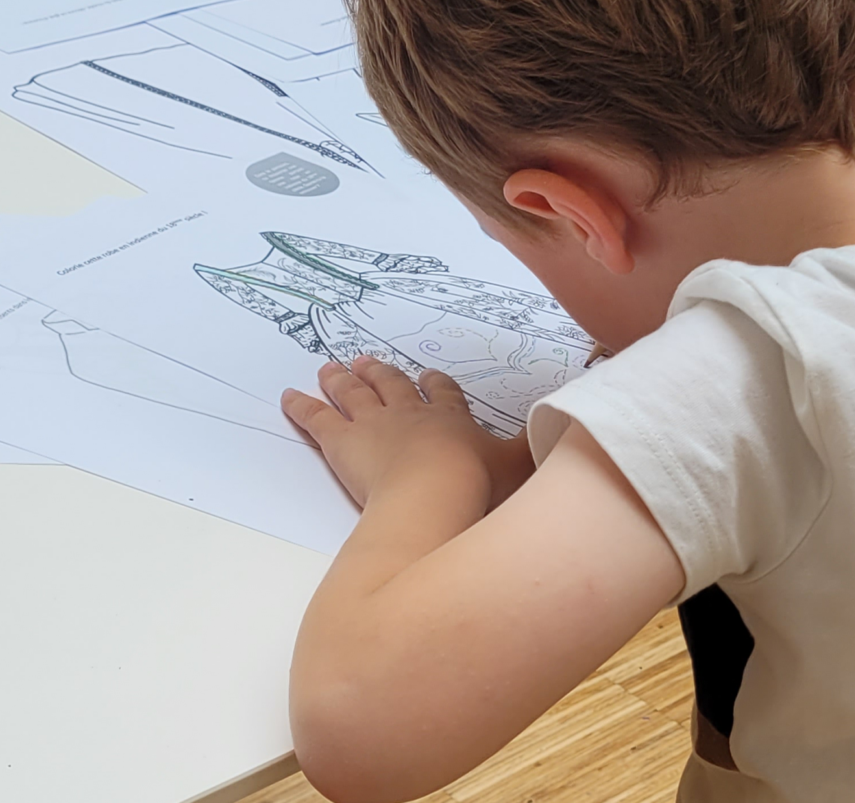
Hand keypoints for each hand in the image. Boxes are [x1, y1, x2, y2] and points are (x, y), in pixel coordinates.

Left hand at [282, 356, 533, 508]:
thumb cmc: (478, 484)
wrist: (435, 493)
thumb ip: (537, 450)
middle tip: (366, 360)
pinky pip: (317, 419)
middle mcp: (411, 413)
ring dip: (342, 380)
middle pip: (393, 386)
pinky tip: (288, 396)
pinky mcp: (342, 441)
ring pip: (354, 394)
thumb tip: (567, 432)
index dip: (435, 385)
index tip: (428, 376)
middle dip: (381, 373)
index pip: (443, 395)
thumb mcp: (520, 466)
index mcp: (451, 418)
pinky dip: (301, 406)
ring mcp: (374, 424)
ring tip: (331, 366)